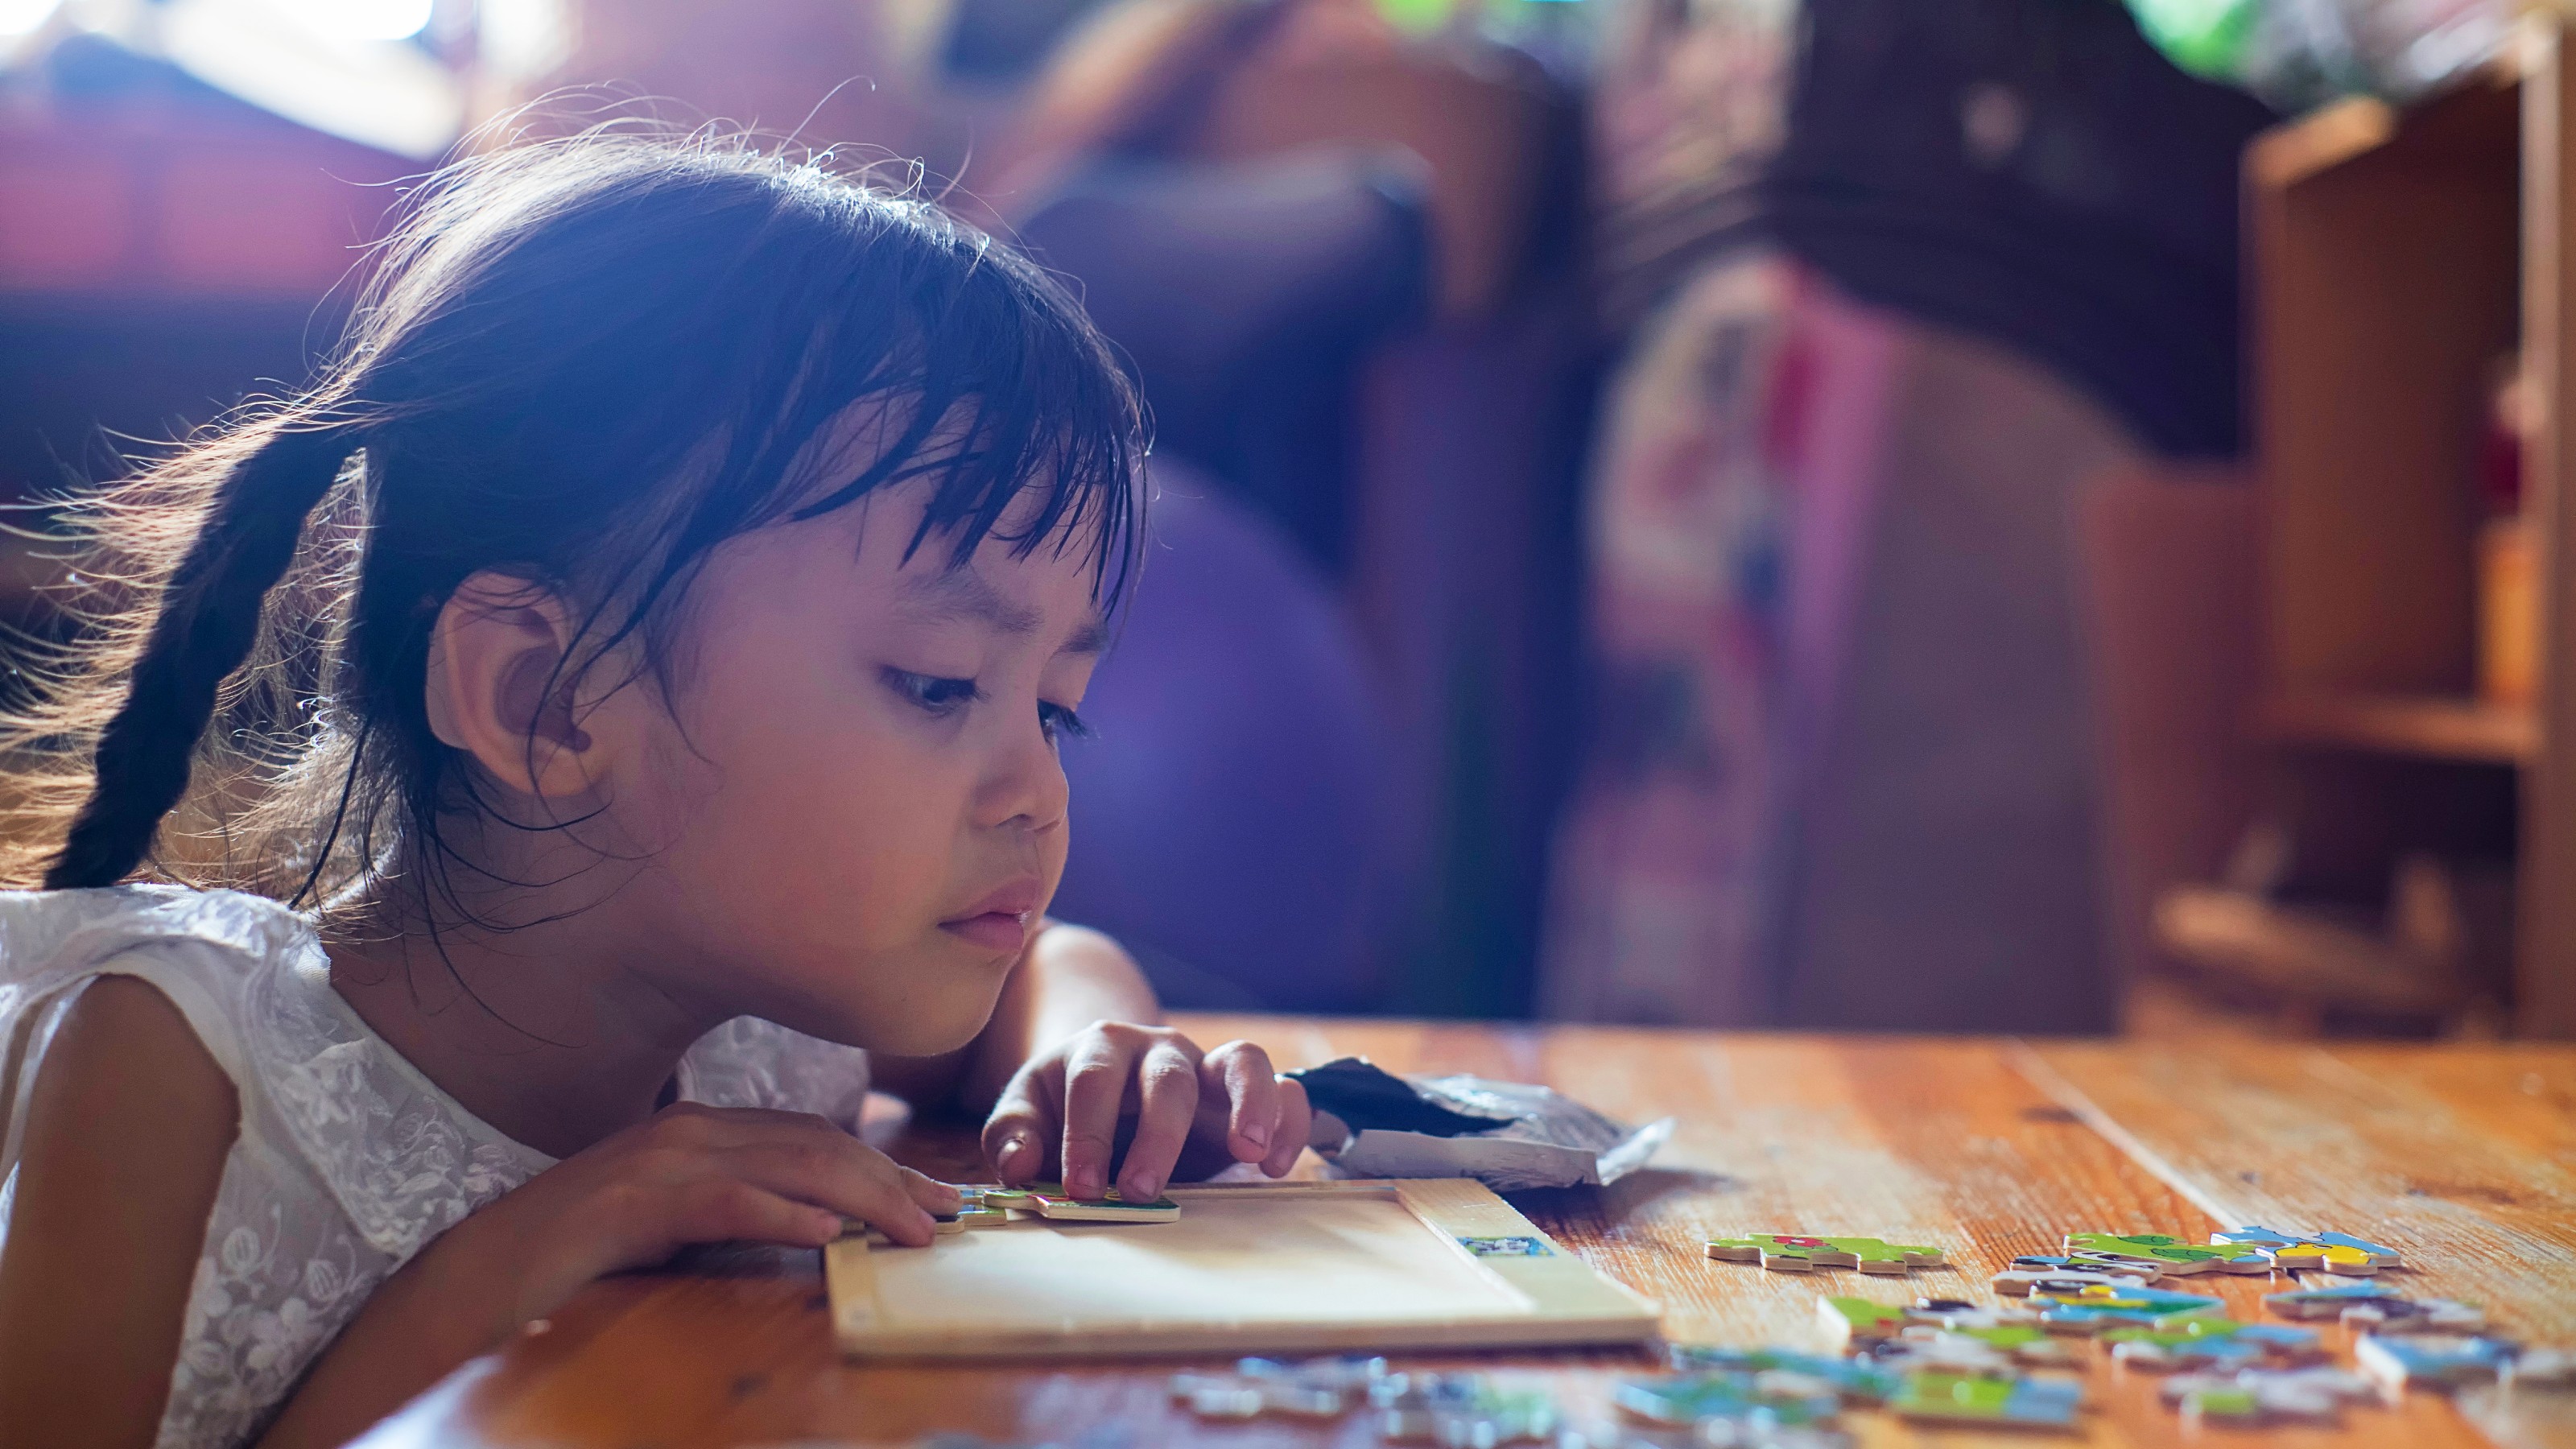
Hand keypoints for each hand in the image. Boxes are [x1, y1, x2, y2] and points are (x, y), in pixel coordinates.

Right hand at [431, 1102, 960, 1325]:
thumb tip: (818, 1234)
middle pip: (813, 1146)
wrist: (468, 1285)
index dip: (880, 1165)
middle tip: (947, 1214)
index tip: (936, 1199)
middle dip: (889, 1177)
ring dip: (859, 1196)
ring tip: (913, 1228)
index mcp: (697, 1135)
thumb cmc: (572, 1267)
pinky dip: (778, 1215)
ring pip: (781, 1166)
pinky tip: (825, 1236)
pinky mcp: (625, 1206)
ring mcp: (652, 1164)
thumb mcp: (670, 1234)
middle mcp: (684, 1134)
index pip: (810, 1139)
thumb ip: (732, 1219)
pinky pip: (719, 1204)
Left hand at [980, 1024, 1310, 1201]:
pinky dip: (1288, 1123)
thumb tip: (1019, 1165)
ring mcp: (1208, 1067)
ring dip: (1250, 1104)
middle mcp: (1160, 1050)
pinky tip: (1274, 1167)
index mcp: (1100, 1049)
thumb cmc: (1064, 1105)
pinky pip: (1285, 1091)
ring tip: (1248, 1153)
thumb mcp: (1028, 1111)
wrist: (1111, 1083)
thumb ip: (1013, 1134)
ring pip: (1242, 1061)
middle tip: (1141, 1192)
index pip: (1093, 1080)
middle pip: (1167, 1078)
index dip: (1086, 1133)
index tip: (1082, 1189)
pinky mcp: (1247, 1095)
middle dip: (1157, 1136)